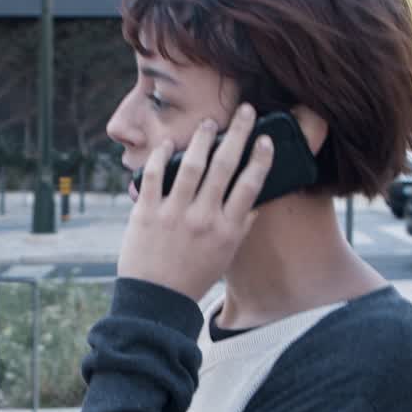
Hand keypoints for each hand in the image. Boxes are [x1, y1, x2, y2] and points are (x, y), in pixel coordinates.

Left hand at [117, 103, 273, 302]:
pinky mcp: (146, 213)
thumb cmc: (193, 277)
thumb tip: (256, 201)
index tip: (266, 139)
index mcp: (227, 230)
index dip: (260, 158)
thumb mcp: (225, 256)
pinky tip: (167, 143)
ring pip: (191, 164)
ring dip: (202, 138)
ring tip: (209, 124)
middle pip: (225, 166)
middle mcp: (203, 219)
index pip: (251, 186)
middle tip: (246, 112)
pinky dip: (161, 156)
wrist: (156, 300)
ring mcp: (173, 214)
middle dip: (239, 134)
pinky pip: (154, 176)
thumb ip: (240, 227)